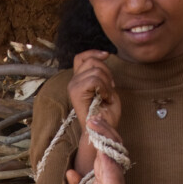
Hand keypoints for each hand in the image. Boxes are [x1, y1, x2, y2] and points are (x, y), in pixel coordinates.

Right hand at [66, 50, 120, 176]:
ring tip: (106, 96)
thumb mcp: (107, 87)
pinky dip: (104, 88)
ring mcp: (73, 86)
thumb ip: (102, 73)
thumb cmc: (106, 113)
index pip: (81, 57)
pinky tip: (105, 98)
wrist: (102, 130)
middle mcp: (73, 81)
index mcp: (79, 79)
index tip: (107, 55)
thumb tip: (103, 57)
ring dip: (107, 83)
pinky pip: (95, 80)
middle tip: (109, 89)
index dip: (94, 52)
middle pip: (92, 61)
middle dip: (107, 73)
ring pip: (96, 71)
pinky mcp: (76, 92)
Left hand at [66, 121, 147, 183]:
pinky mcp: (115, 179)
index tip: (91, 121)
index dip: (99, 132)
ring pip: (113, 146)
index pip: (103, 145)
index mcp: (104, 168)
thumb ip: (77, 183)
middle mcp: (111, 166)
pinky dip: (106, 150)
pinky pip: (111, 161)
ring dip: (104, 133)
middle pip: (110, 140)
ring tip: (96, 122)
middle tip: (93, 117)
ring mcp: (114, 171)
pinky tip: (100, 139)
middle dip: (102, 128)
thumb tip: (69, 172)